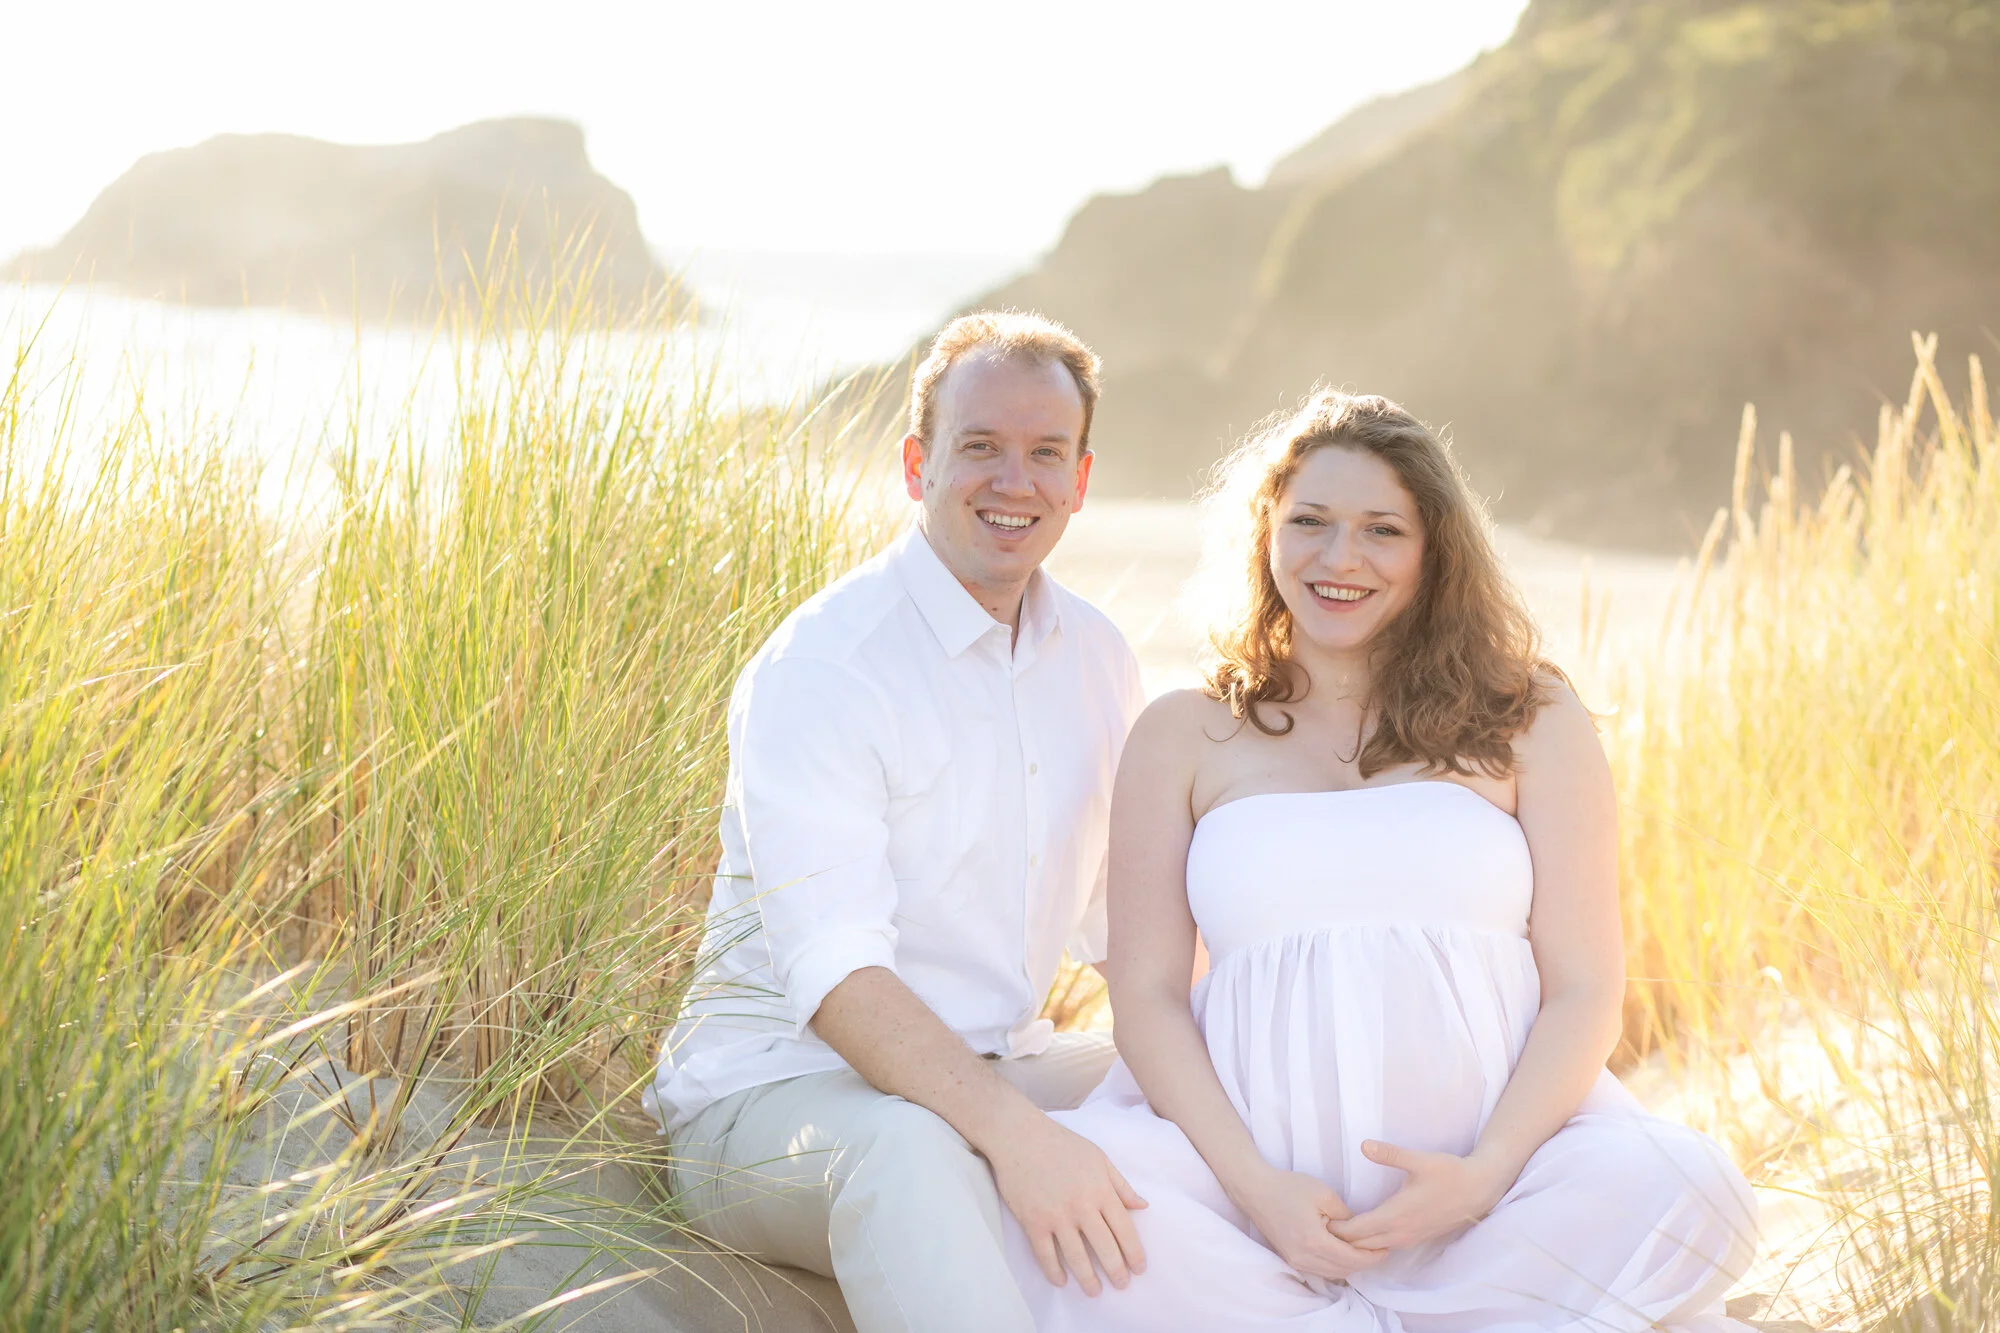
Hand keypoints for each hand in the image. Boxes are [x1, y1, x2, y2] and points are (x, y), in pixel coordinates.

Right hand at [987, 1115, 1147, 1296]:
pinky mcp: (1033, 1221)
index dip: (1134, 1253)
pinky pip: (1045, 1254)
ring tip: (1094, 1291)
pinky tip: (1062, 1281)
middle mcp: (1082, 1206)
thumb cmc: (1062, 1144)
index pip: (1124, 1229)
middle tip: (1122, 1285)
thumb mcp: (1099, 1158)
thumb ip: (1121, 1184)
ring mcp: (1056, 1216)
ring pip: (1077, 1257)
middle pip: (1104, 1248)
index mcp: (1101, 1190)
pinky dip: (1054, 1271)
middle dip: (1116, 1271)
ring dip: (1088, 1279)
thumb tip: (1142, 1206)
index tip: (1139, 1269)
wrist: (1020, 1136)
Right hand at [1231, 1165, 1388, 1281]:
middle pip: (1345, 1270)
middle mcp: (1305, 1258)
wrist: (1256, 1191)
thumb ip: (1346, 1216)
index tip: (1385, 1248)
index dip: (1372, 1256)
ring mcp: (1296, 1261)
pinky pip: (1320, 1270)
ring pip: (1333, 1273)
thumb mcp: (1324, 1194)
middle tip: (1379, 1249)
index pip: (1353, 1259)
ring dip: (1350, 1265)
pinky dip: (1335, 1265)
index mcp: (1315, 1242)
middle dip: (1365, 1262)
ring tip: (1363, 1251)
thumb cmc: (1289, 1188)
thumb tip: (1358, 1230)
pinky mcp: (1291, 1259)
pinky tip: (1343, 1253)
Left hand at [1328, 1140, 1511, 1251]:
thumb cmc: (1449, 1173)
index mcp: (1397, 1215)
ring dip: (1353, 1244)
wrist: (1479, 1190)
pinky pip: (1385, 1247)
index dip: (1335, 1229)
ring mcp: (1409, 1238)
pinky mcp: (1416, 1238)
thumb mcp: (1419, 1160)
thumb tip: (1364, 1144)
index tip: (1315, 1221)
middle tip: (1316, 1227)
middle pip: (1361, 1245)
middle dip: (1339, 1239)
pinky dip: (1368, 1245)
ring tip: (1332, 1231)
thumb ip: (1390, 1154)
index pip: (1356, 1231)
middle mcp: (1401, 1232)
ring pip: (1373, 1249)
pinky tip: (1358, 1234)